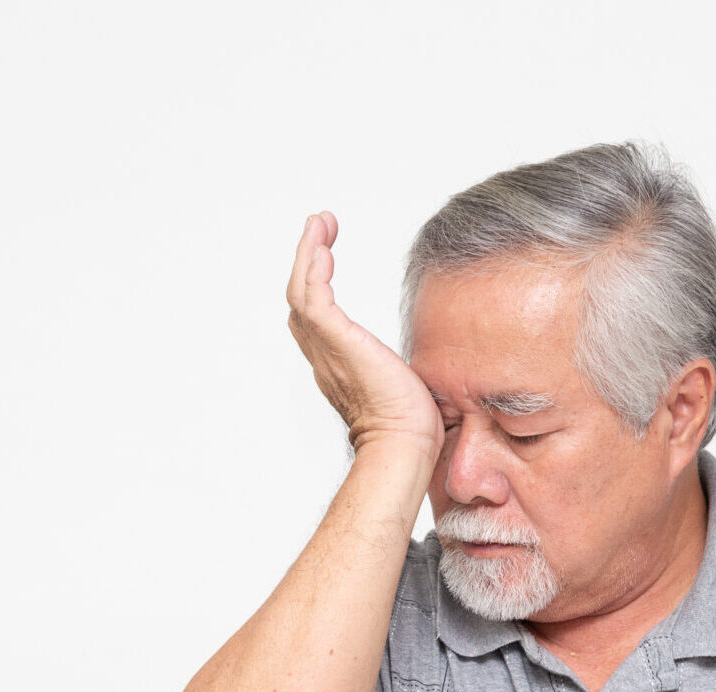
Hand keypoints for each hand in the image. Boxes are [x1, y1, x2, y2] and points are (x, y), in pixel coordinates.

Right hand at [285, 212, 443, 459]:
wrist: (404, 443)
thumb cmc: (409, 428)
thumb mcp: (400, 385)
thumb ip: (396, 369)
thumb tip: (415, 369)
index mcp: (338, 367)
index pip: (315, 320)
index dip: (315, 285)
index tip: (326, 256)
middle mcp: (325, 357)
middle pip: (300, 299)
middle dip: (305, 260)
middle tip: (320, 227)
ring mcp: (328, 350)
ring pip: (301, 292)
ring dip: (307, 253)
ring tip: (320, 223)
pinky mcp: (338, 342)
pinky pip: (313, 297)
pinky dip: (314, 268)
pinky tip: (323, 246)